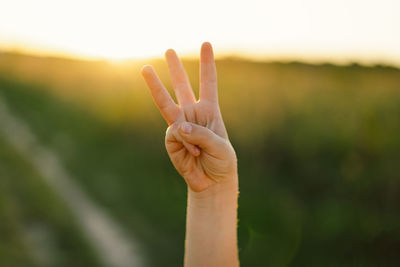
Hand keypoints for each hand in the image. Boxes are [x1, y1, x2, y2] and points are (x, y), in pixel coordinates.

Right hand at [141, 42, 236, 192]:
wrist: (212, 182)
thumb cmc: (222, 161)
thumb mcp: (219, 145)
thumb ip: (200, 134)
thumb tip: (177, 125)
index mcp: (209, 110)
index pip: (208, 83)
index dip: (207, 64)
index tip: (206, 44)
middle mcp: (192, 114)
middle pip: (182, 87)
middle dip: (175, 68)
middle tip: (168, 50)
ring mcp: (180, 126)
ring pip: (166, 103)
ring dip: (155, 85)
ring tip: (145, 68)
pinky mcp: (171, 140)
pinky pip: (174, 134)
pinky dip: (184, 142)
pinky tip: (192, 153)